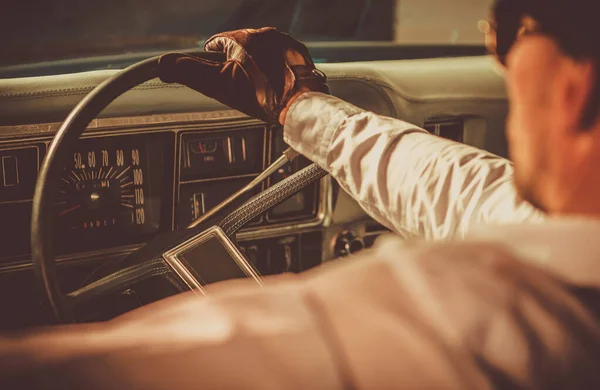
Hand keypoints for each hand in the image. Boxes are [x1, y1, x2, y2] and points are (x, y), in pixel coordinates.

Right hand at [157, 27, 327, 124]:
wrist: (301, 106)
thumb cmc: (262, 97)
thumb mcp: (219, 86)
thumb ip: (189, 73)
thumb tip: (163, 64)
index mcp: (244, 38)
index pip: (217, 43)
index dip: (212, 59)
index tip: (214, 68)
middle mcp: (267, 34)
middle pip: (240, 46)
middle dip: (235, 63)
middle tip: (237, 84)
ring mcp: (286, 43)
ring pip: (261, 51)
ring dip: (256, 65)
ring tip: (257, 87)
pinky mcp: (300, 54)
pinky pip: (281, 57)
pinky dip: (275, 68)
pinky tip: (274, 84)